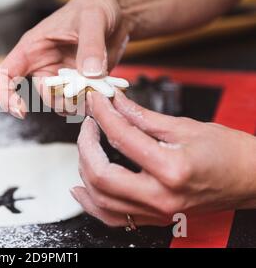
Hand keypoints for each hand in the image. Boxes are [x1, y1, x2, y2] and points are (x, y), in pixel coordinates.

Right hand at [0, 0, 131, 118]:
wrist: (116, 11)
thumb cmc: (96, 5)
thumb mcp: (93, 18)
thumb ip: (90, 45)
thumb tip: (90, 74)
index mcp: (32, 48)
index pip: (2, 76)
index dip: (5, 96)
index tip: (22, 111)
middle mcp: (42, 65)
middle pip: (39, 96)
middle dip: (59, 101)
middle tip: (82, 94)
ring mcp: (61, 77)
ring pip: (60, 103)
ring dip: (77, 104)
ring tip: (96, 90)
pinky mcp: (79, 84)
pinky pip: (78, 103)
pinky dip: (90, 103)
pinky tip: (103, 91)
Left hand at [72, 90, 255, 226]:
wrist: (249, 179)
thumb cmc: (227, 153)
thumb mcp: (184, 126)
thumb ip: (142, 116)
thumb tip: (116, 103)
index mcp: (170, 168)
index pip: (121, 137)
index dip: (102, 115)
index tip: (96, 102)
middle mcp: (160, 196)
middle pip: (101, 174)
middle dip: (85, 145)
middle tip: (89, 124)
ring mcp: (156, 212)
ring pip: (101, 199)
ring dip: (84, 170)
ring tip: (86, 147)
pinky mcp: (154, 218)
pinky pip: (112, 218)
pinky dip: (91, 203)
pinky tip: (82, 188)